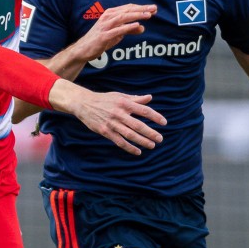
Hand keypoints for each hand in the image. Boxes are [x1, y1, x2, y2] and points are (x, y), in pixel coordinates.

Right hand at [51, 80, 166, 155]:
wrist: (84, 104)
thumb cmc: (104, 99)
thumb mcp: (120, 96)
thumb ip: (135, 99)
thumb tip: (150, 98)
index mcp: (124, 103)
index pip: (144, 111)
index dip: (155, 117)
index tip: (164, 123)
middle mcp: (119, 114)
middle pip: (138, 125)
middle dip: (151, 133)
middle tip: (160, 139)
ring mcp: (112, 124)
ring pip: (130, 135)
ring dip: (142, 141)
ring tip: (152, 145)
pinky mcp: (105, 132)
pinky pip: (119, 141)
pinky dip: (129, 148)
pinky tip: (138, 152)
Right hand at [70, 3, 154, 63]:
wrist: (83, 49)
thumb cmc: (100, 39)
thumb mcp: (117, 34)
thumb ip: (129, 30)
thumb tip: (143, 28)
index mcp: (111, 14)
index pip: (128, 8)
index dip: (141, 8)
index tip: (153, 9)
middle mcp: (108, 17)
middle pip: (127, 10)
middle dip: (142, 9)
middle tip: (154, 8)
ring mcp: (105, 26)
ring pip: (123, 17)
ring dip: (136, 15)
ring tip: (148, 15)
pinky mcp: (104, 36)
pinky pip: (117, 30)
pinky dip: (127, 27)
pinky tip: (137, 25)